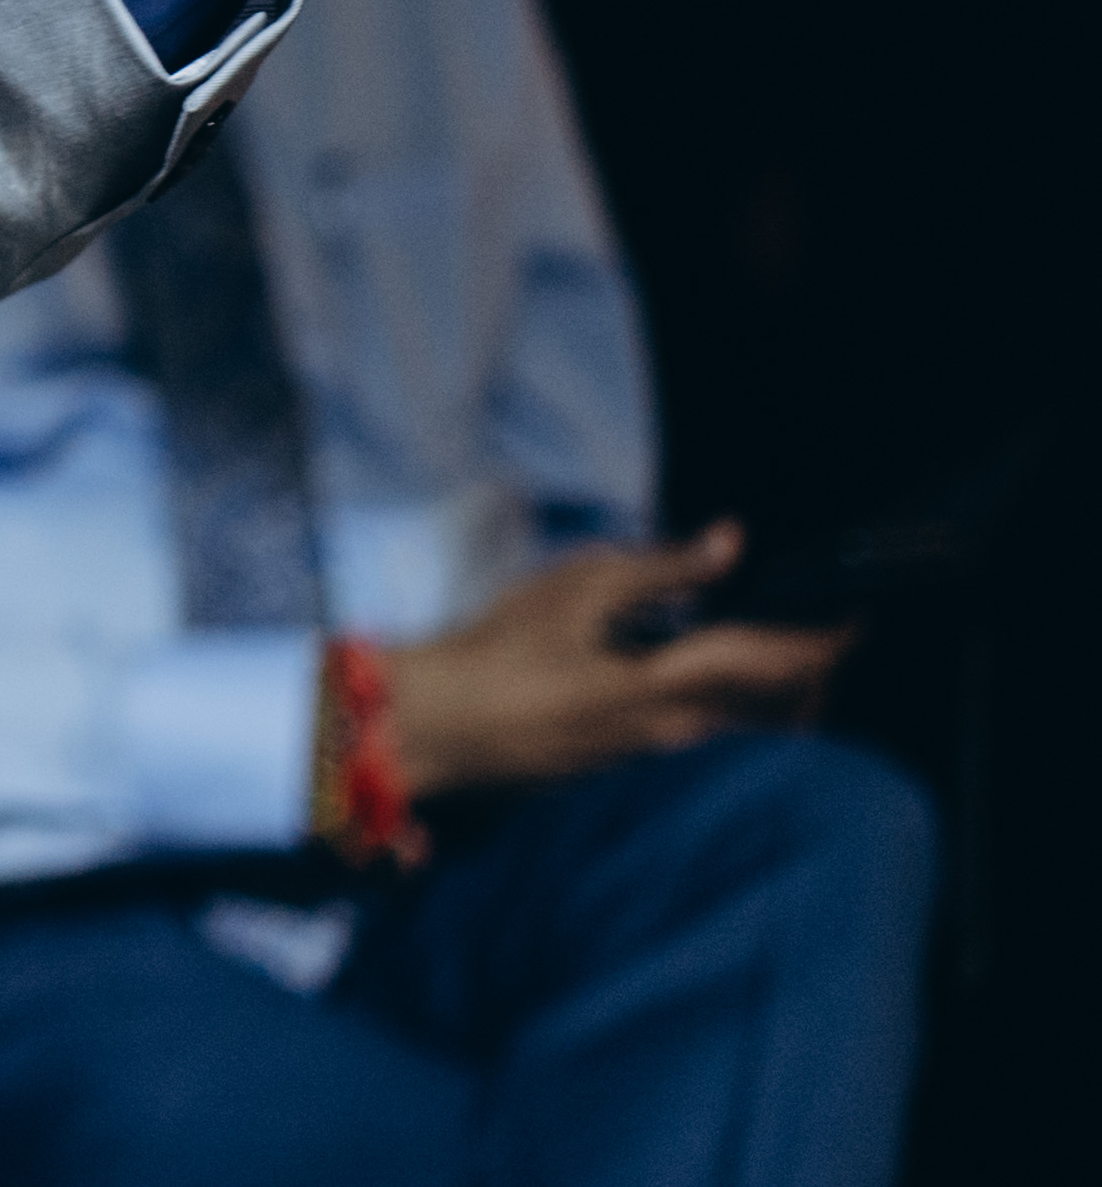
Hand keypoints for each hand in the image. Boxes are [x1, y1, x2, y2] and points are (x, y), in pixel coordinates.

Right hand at [378, 527, 850, 795]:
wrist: (445, 725)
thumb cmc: (499, 650)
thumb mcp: (574, 589)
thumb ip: (659, 570)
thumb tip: (728, 543)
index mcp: (667, 683)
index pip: (769, 661)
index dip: (820, 641)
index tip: (855, 622)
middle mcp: (676, 729)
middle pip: (771, 707)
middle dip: (810, 672)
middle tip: (825, 635)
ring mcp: (651, 751)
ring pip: (740, 722)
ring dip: (772, 691)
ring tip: (773, 651)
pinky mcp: (626, 758)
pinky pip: (702, 728)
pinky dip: (726, 701)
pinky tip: (696, 670)